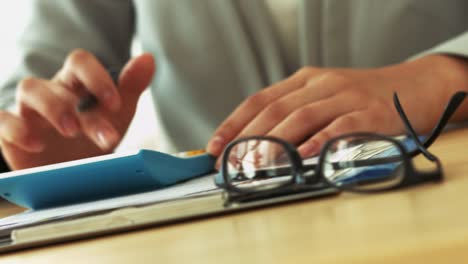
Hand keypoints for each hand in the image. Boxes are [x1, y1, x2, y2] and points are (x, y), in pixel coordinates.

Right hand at [0, 49, 154, 169]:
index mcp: (76, 84)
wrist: (72, 171)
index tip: (114, 104)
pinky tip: (37, 144)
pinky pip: (3, 120)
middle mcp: (51, 92)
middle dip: (81, 108)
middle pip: (57, 83)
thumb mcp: (116, 113)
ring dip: (52, 109)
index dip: (96, 78)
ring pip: (28, 90)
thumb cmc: (92, 135)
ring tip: (70, 130)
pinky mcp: (11, 132)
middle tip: (102, 134)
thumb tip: (148, 59)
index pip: (79, 62)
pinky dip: (17, 129)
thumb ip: (130, 86)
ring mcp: (29, 110)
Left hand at [207, 55, 467, 161]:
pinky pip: (338, 128)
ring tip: (256, 164)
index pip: (259, 99)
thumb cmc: (363, 97)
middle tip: (232, 163)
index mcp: (305, 79)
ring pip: (301, 117)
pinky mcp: (369, 113)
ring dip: (274, 143)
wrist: (414, 86)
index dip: (233, 124)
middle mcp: (321, 84)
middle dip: (247, 139)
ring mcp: (345, 96)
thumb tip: (259, 144)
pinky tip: (302, 156)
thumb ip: (296, 112)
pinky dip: (317, 142)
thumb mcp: (324, 94)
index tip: (215, 146)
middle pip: (275, 110)